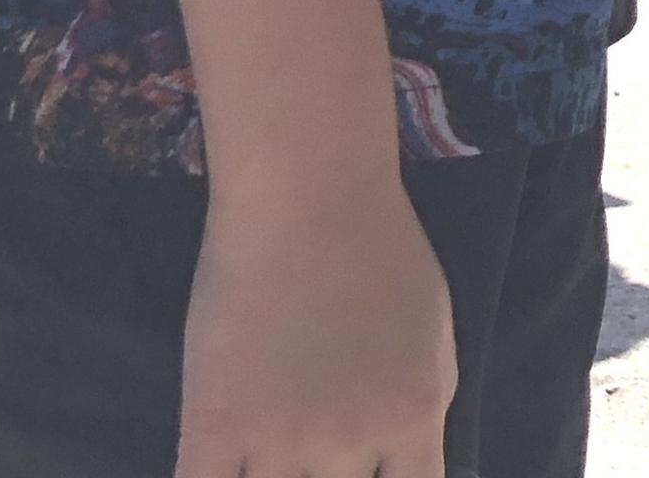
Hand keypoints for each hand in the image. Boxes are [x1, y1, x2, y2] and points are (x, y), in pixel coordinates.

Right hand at [175, 173, 453, 477]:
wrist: (308, 197)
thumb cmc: (381, 253)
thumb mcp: (436, 336)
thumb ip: (426, 409)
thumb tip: (410, 464)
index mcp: (412, 423)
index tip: (364, 476)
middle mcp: (349, 446)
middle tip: (310, 442)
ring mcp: (279, 441)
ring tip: (266, 446)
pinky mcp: (212, 428)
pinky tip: (217, 466)